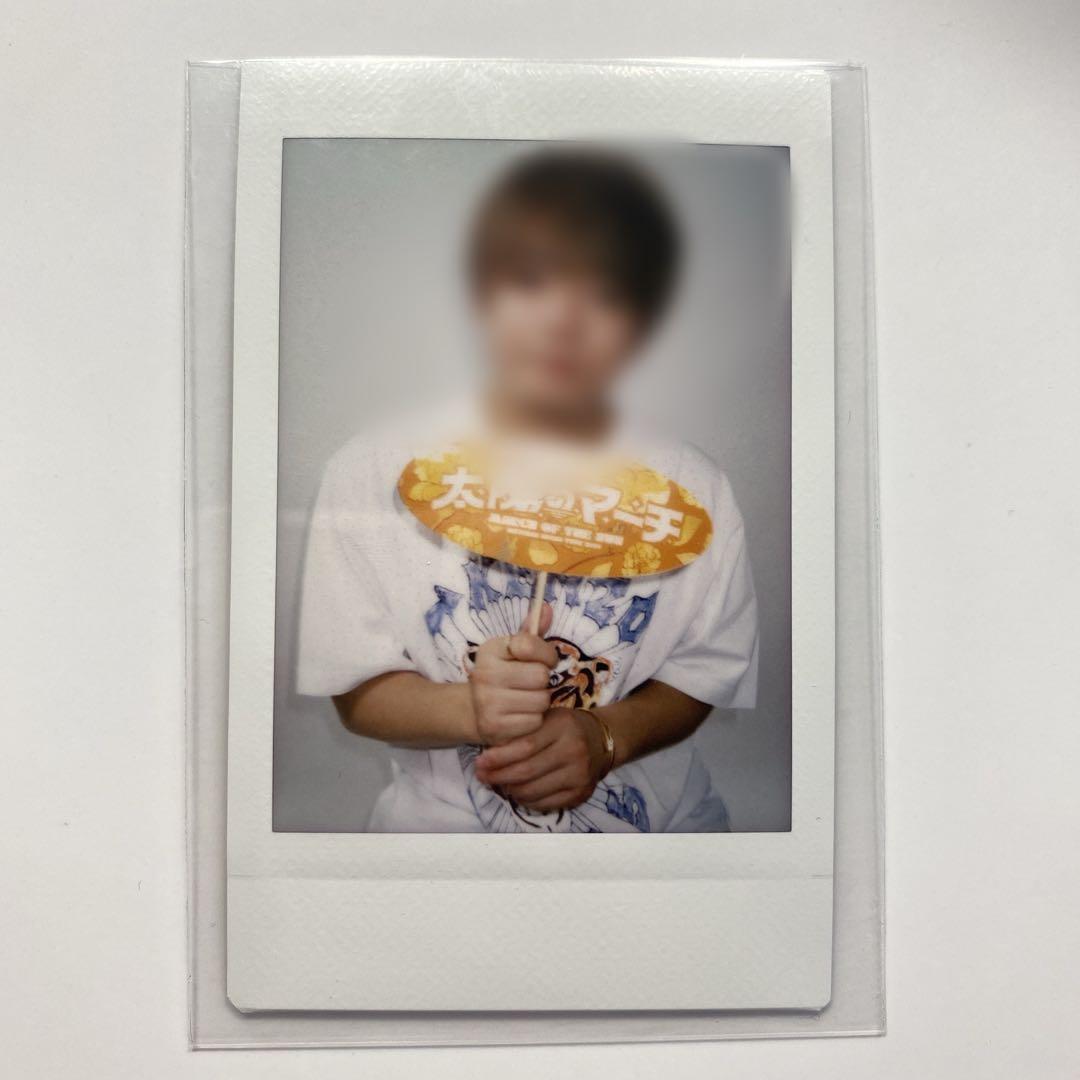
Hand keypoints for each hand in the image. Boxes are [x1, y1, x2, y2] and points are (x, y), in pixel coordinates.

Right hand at [467, 604, 556, 744]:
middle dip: (543, 681)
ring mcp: (488, 703)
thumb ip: (532, 631)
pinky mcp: (494, 728)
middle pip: (541, 676)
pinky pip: (535, 722)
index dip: (546, 654)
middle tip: (532, 684)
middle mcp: (485, 674)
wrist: (474, 710)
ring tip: (526, 699)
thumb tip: (547, 607)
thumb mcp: (513, 650)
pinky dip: (533, 720)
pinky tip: (521, 715)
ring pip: (541, 700)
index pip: (530, 644)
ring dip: (540, 702)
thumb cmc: (502, 674)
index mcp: (490, 650)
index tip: (543, 660)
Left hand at [473, 706, 609, 810]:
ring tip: (499, 784)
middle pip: (527, 771)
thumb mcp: (547, 718)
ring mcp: (579, 775)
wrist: (602, 740)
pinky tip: (518, 793)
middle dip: (499, 776)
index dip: (499, 758)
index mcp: (562, 726)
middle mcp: (574, 751)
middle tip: (482, 776)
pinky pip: (545, 804)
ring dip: (510, 790)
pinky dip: (526, 801)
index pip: (525, 746)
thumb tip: (489, 755)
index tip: (480, 762)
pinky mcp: (581, 793)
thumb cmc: (566, 726)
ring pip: (534, 791)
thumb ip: (523, 732)